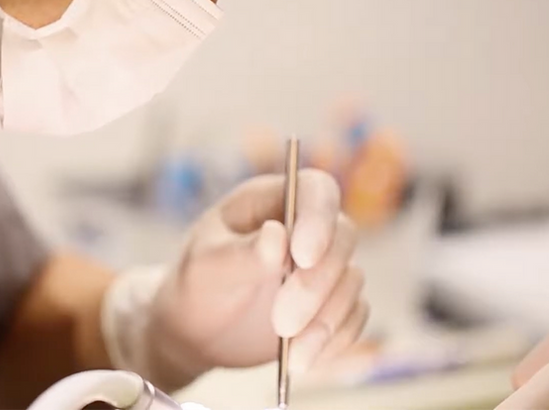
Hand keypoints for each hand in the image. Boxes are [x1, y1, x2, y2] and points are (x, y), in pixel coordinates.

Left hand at [103, 171, 366, 390]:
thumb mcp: (205, 268)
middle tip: (283, 322)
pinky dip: (337, 339)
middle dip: (317, 284)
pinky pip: (354, 316)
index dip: (319, 218)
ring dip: (328, 320)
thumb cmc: (194, 287)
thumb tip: (278, 235)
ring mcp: (322, 266)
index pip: (316, 190)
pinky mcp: (331, 302)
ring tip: (294, 355)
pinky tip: (308, 359)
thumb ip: (241, 254)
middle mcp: (304, 227)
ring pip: (352, 281)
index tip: (302, 258)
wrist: (194, 332)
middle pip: (341, 239)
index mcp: (271, 202)